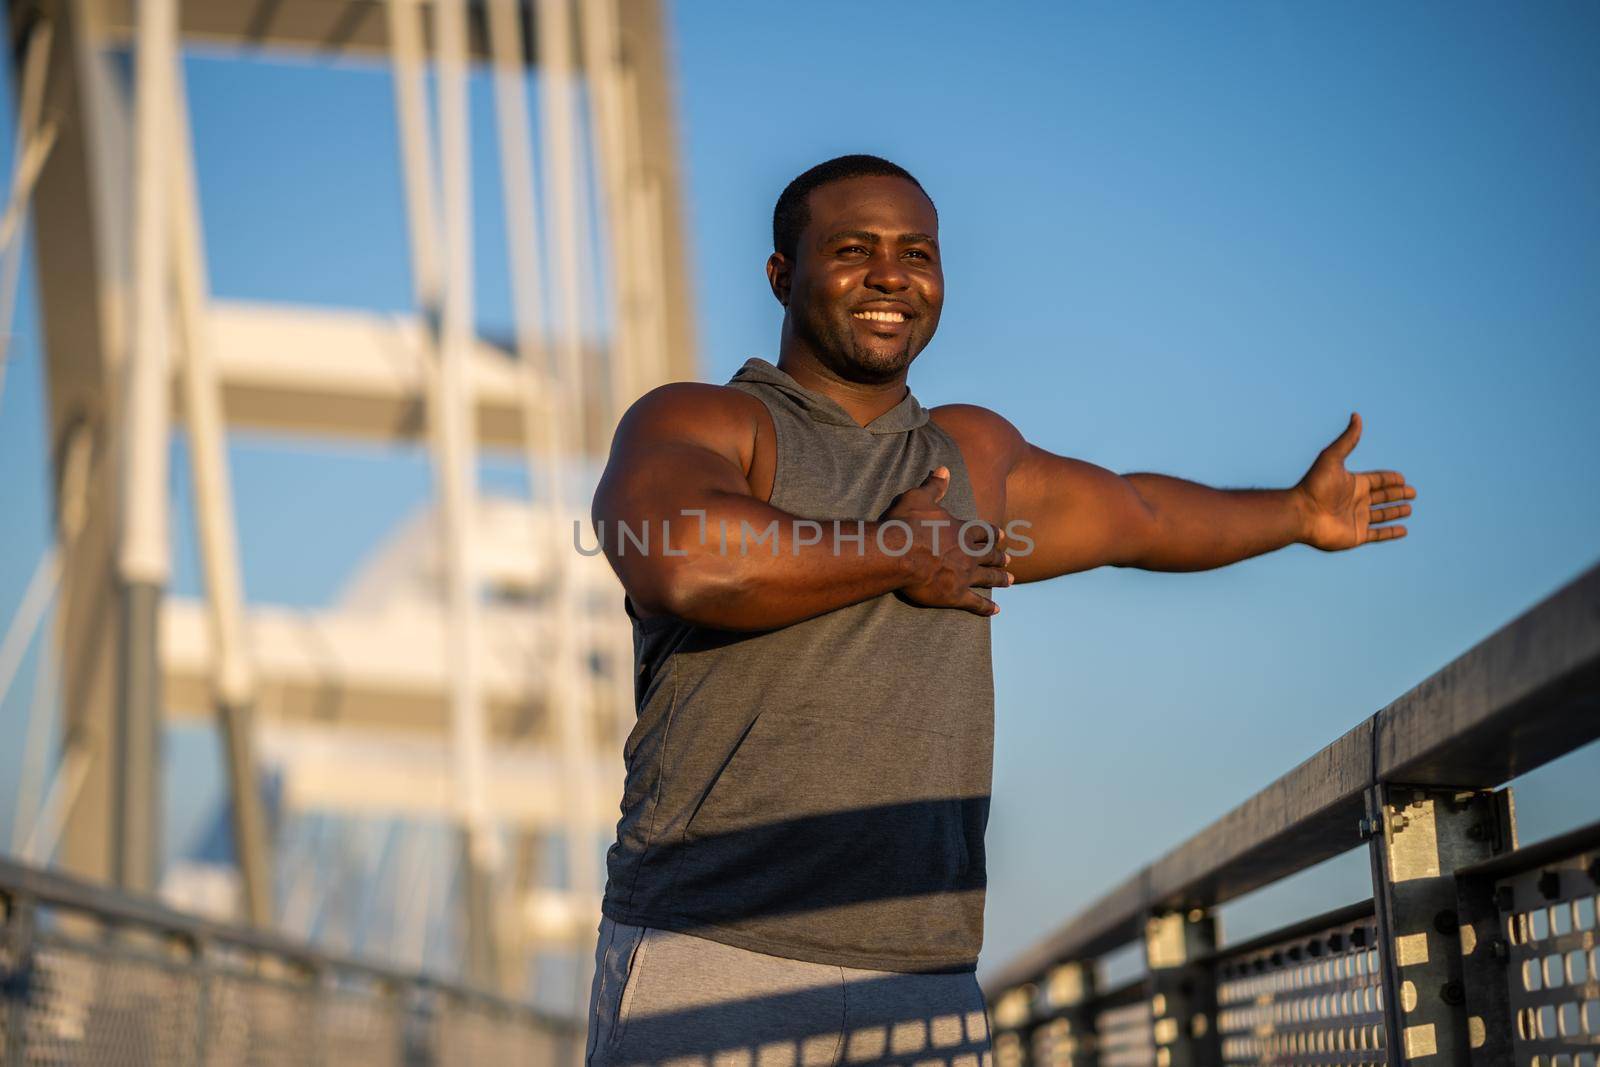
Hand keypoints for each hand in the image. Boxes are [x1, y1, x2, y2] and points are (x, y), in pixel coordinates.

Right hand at [883, 467, 1012, 614]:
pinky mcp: (955, 595)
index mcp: (961, 530)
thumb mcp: (918, 497)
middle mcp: (968, 553)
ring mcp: (964, 575)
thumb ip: (934, 485)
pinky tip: (996, 611)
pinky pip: (975, 603)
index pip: (983, 532)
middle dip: (1000, 557)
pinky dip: (986, 608)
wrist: (898, 553)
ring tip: (1009, 582)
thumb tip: (943, 469)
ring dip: (1000, 579)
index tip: (1003, 536)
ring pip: (988, 578)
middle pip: (990, 555)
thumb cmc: (906, 524)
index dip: (993, 534)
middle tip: (1009, 560)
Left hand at [1294, 413, 1416, 550]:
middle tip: (1413, 493)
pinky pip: (1378, 535)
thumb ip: (1348, 439)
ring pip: (1381, 515)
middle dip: (1397, 494)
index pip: (1377, 480)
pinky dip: (1391, 532)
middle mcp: (1355, 501)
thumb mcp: (1332, 458)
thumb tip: (1356, 415)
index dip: (1390, 479)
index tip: (1403, 478)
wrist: (1301, 513)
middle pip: (1381, 496)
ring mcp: (1356, 518)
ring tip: (1409, 509)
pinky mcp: (1356, 535)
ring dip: (1395, 511)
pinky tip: (1403, 529)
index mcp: (1353, 483)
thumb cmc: (1315, 486)